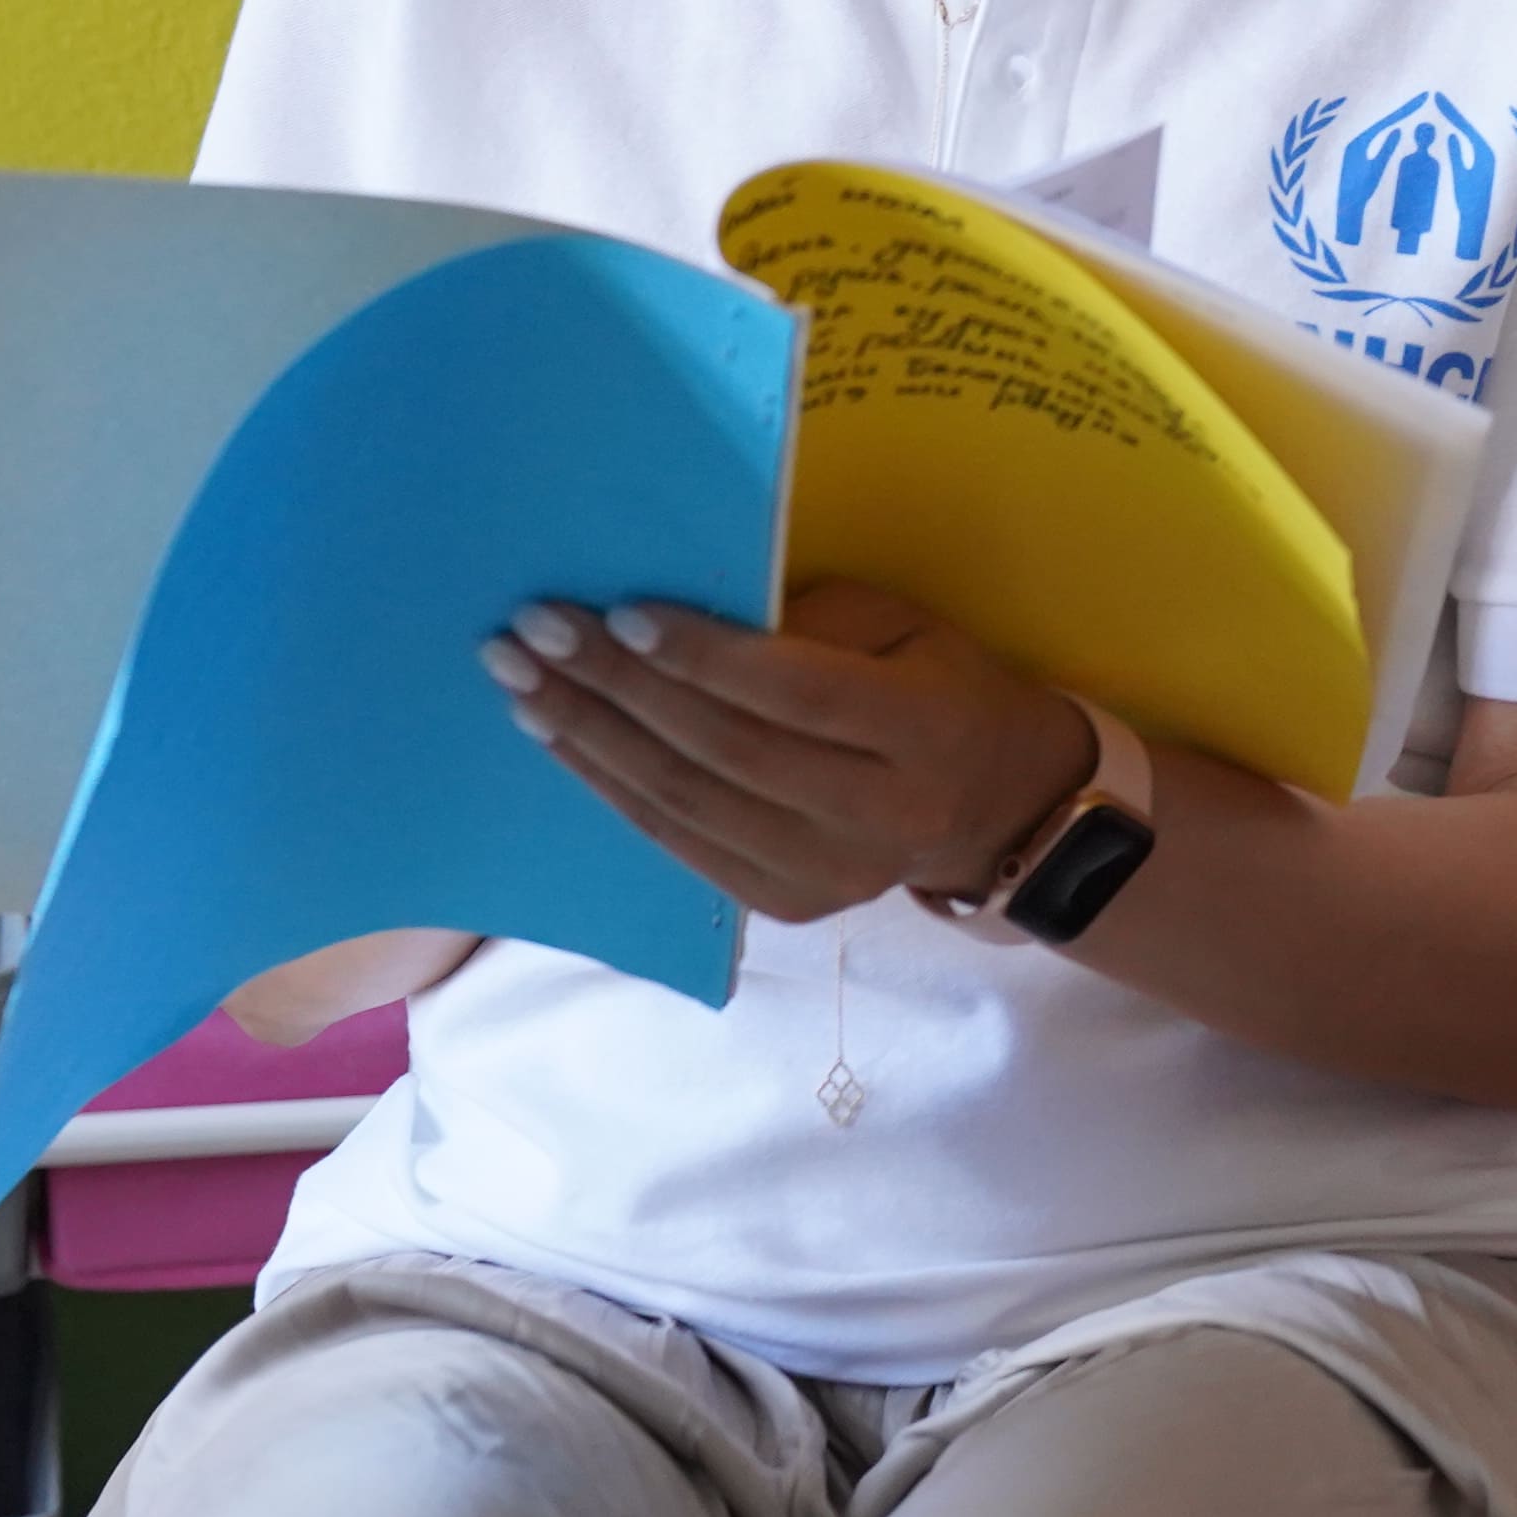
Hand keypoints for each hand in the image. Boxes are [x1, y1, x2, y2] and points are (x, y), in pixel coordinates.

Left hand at [481, 579, 1094, 926]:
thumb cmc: (940, 688)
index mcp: (925, 734)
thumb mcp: (903, 627)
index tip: (621, 611)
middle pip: (723, 751)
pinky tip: (558, 737)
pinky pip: (676, 842)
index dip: (705, 657)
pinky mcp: (783, 905)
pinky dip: (606, 785)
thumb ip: (807, 624)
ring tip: (520, 680)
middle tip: (534, 631)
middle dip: (617, 687)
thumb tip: (682, 614)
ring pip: (684, 804)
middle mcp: (878, 818)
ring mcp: (826, 875)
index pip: (798, 696)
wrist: (996, 807)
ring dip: (588, 738)